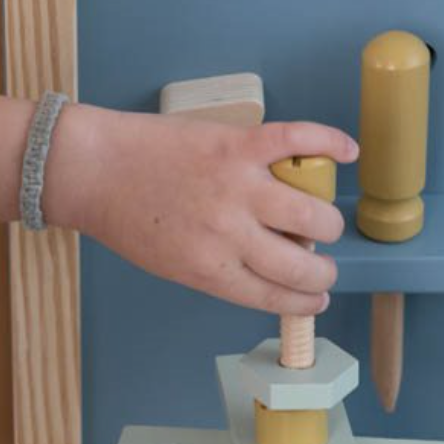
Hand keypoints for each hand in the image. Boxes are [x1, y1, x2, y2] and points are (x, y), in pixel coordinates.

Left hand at [46, 107, 357, 314]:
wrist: (97, 171)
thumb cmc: (128, 219)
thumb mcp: (172, 265)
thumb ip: (218, 269)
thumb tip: (265, 268)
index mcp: (212, 271)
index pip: (275, 296)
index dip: (303, 302)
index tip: (316, 300)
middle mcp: (230, 234)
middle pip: (301, 263)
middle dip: (321, 272)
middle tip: (321, 267)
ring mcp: (238, 187)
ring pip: (311, 213)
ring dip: (325, 223)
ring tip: (322, 224)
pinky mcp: (239, 144)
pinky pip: (299, 141)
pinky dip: (329, 144)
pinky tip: (346, 154)